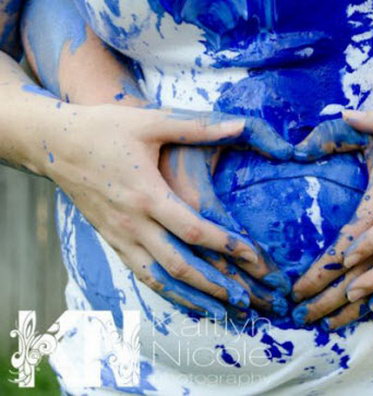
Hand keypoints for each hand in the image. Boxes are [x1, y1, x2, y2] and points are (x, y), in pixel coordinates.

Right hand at [45, 103, 292, 319]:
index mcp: (146, 194)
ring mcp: (119, 236)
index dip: (226, 245)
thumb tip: (242, 124)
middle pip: (179, 265)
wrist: (53, 144)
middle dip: (215, 285)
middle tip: (245, 300)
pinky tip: (186, 300)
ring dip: (192, 298)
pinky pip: (142, 275)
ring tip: (221, 313)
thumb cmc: (105, 128)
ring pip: (159, 279)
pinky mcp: (112, 241)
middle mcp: (133, 223)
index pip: (194, 230)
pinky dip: (167, 292)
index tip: (254, 257)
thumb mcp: (151, 121)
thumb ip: (198, 127)